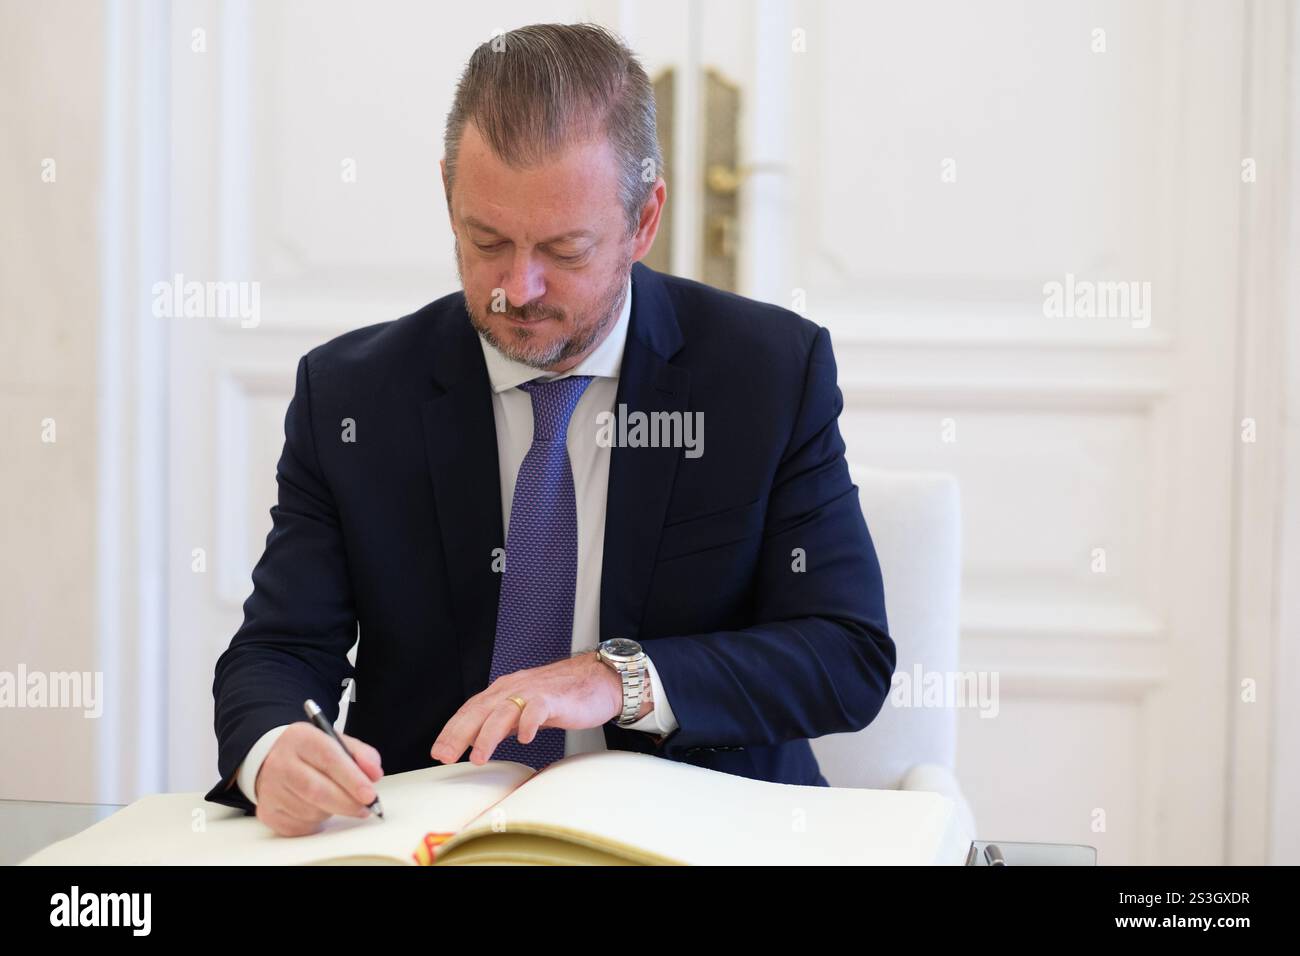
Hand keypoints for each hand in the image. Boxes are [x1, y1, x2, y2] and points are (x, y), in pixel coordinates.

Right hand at [253, 723, 383, 836]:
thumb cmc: (310, 753)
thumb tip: (374, 775)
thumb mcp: (336, 742)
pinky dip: (317, 822)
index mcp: (301, 738)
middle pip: (317, 790)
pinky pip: (300, 826)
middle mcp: (280, 763)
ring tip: (338, 801)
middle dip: (347, 803)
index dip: (352, 779)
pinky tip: (319, 809)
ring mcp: (270, 789)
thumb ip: (361, 754)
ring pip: (310, 811)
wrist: (270, 759)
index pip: (329, 759)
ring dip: (332, 811)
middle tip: (366, 808)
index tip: (370, 794)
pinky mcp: (268, 812)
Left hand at [430, 652, 622, 765]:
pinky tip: (525, 738)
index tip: (438, 751)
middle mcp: (514, 688)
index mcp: (504, 691)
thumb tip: (477, 740)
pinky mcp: (555, 698)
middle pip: (480, 710)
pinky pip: (538, 709)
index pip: (471, 709)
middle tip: (446, 756)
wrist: (598, 679)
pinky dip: (529, 723)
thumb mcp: (524, 708)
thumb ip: (502, 721)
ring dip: (488, 734)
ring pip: (504, 711)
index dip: (452, 730)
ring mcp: (534, 692)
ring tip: (478, 756)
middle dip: (459, 733)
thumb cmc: (561, 696)